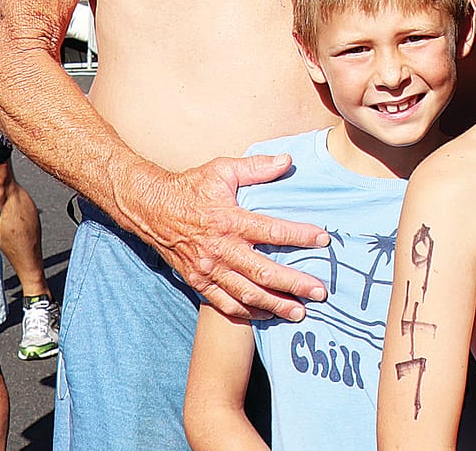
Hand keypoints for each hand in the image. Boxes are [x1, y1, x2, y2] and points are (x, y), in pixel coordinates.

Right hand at [128, 155, 331, 323]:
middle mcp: (220, 249)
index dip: (300, 236)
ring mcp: (208, 269)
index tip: (324, 240)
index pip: (272, 231)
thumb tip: (288, 160)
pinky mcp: (198, 282)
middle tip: (320, 292)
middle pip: (264, 272)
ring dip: (275, 305)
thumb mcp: (223, 170)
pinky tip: (267, 315)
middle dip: (295, 283)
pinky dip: (247, 313)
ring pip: (247, 294)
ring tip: (300, 312)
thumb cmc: (191, 187)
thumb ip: (256, 167)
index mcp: (229, 220)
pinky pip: (225, 304)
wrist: (152, 209)